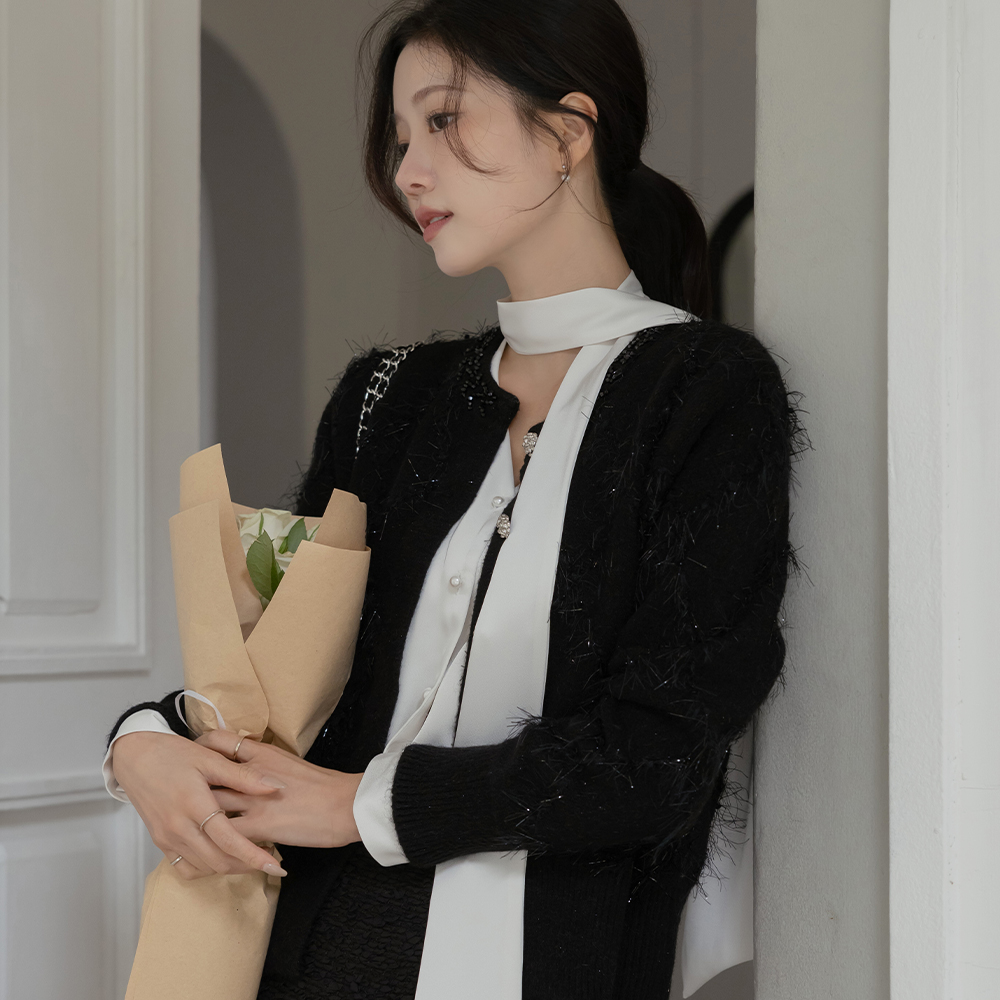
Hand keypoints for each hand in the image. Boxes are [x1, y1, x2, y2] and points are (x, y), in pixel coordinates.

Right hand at [112, 731, 287, 880]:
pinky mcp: (160, 842)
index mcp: (194, 804)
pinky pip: (185, 866)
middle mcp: (178, 827)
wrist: (136, 756)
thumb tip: (276, 786)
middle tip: (269, 860)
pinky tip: (221, 856)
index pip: (229, 841)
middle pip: (218, 861)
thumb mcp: (210, 759)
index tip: (277, 866)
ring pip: (204, 867)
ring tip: (251, 857)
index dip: (254, 856)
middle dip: (247, 866)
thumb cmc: (173, 754)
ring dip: (229, 867)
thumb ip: (243, 776)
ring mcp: (166, 838)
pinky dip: (206, 867)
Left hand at [196, 730, 363, 849]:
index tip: (192, 757)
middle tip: (177, 795)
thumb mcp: (292, 764)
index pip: (219, 741)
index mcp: (263, 754)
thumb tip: (251, 773)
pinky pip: (227, 839)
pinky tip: (209, 855)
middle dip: (189, 787)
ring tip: (185, 830)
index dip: (199, 748)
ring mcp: (254, 801)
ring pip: (210, 808)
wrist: (347, 803)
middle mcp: (252, 774)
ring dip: (197, 821)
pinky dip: (216, 848)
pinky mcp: (260, 827)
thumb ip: (267, 767)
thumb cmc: (326, 786)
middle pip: (206, 774)